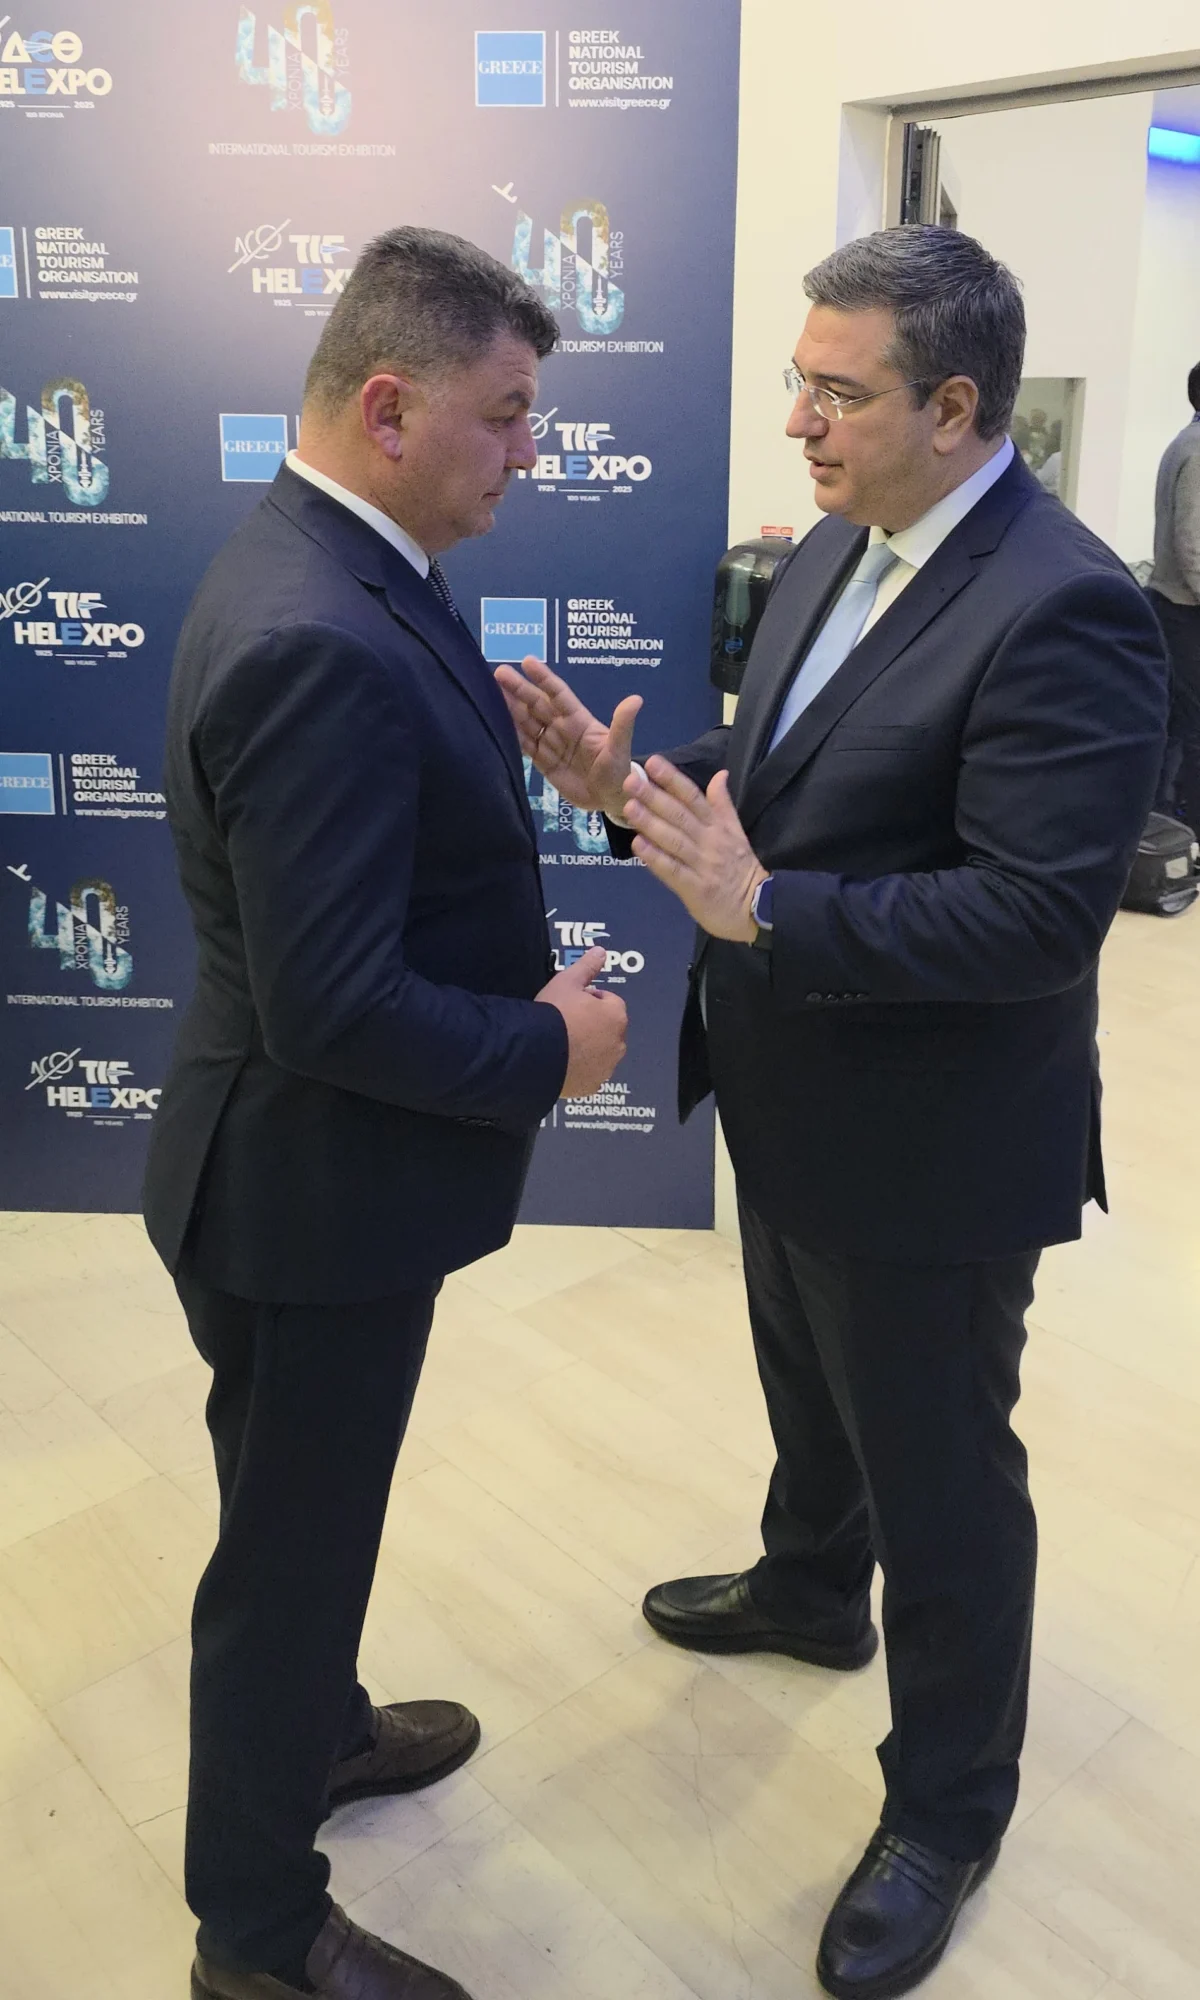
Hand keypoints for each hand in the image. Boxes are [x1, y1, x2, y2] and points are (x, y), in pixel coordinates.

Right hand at [495, 656, 641, 819]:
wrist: (613, 799)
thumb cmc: (620, 771)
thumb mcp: (620, 748)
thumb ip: (623, 725)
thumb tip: (636, 699)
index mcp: (579, 721)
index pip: (558, 695)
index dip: (544, 679)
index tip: (527, 661)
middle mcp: (563, 728)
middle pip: (537, 705)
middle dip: (518, 689)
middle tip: (498, 673)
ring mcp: (552, 744)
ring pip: (527, 722)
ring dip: (510, 708)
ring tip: (490, 694)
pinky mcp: (544, 762)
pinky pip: (525, 745)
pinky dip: (511, 734)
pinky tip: (496, 723)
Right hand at [536, 946, 628, 1096]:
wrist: (536, 1054)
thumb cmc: (554, 1014)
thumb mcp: (567, 982)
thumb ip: (586, 966)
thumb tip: (600, 951)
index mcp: (616, 1015)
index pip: (608, 1001)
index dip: (588, 1000)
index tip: (571, 1003)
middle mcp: (618, 1042)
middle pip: (606, 1028)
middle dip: (590, 1024)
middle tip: (564, 1022)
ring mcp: (606, 1066)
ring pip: (599, 1051)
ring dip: (587, 1046)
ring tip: (561, 1042)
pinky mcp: (592, 1085)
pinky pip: (589, 1073)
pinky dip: (580, 1068)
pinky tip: (561, 1061)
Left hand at [622, 758, 767, 941]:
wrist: (758, 908)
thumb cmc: (740, 868)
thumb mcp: (737, 831)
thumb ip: (723, 804)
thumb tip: (720, 773)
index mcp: (718, 826)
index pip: (693, 797)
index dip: (673, 779)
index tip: (653, 763)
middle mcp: (709, 841)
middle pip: (679, 815)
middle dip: (654, 796)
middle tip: (631, 781)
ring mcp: (701, 865)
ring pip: (673, 840)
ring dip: (650, 823)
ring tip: (629, 807)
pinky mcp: (695, 889)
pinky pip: (673, 870)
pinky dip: (655, 857)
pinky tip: (638, 845)